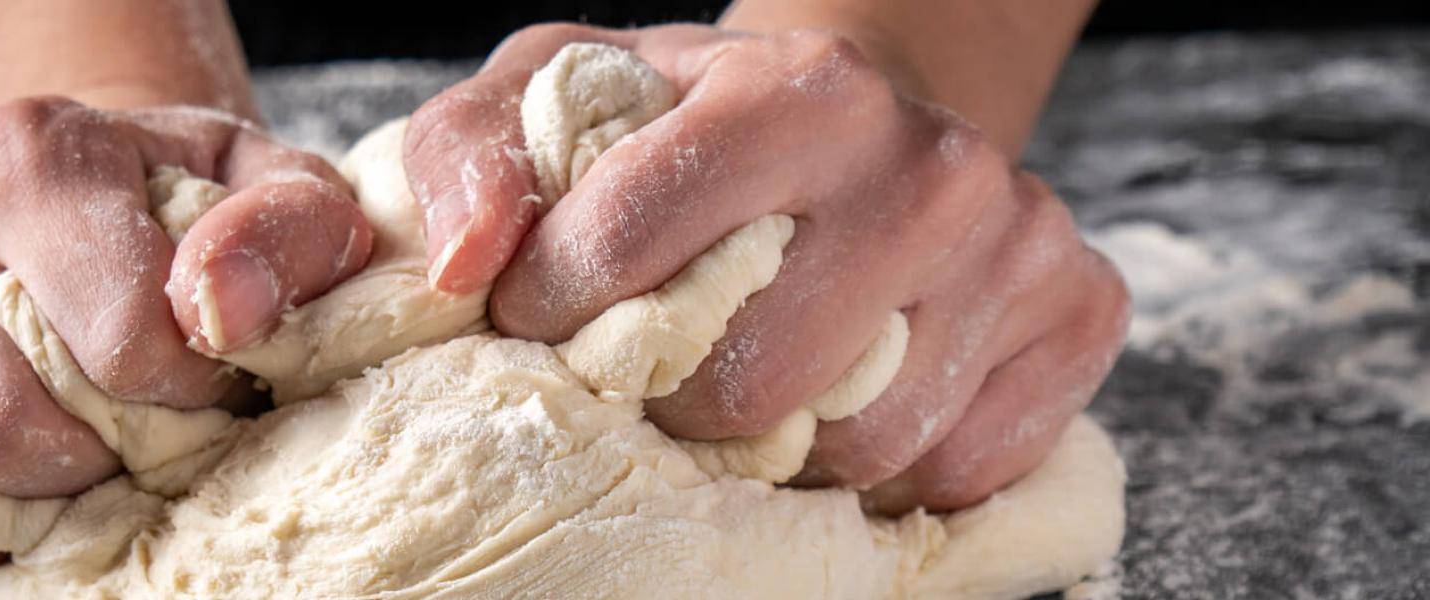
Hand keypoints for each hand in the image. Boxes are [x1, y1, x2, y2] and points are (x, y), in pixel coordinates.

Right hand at [0, 98, 370, 566]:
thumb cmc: (174, 214)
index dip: (184, 401)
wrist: (66, 197)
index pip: (117, 341)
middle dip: (84, 474)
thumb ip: (287, 234)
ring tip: (52, 485)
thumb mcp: (268, 193)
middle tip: (126, 451)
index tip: (207, 393)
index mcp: (33, 155)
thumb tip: (226, 311)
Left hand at [402, 24, 1127, 511]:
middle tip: (660, 363)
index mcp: (795, 89)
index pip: (630, 255)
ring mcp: (1018, 242)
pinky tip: (850, 394)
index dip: (558, 312)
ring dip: (781, 443)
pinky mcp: (1082, 314)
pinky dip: (885, 466)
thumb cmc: (690, 123)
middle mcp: (928, 163)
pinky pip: (955, 471)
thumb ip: (472, 155)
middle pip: (747, 386)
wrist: (857, 120)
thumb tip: (467, 266)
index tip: (554, 314)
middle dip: (672, 398)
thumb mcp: (557, 94)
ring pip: (858, 447)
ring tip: (756, 376)